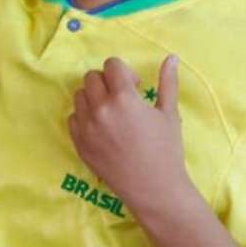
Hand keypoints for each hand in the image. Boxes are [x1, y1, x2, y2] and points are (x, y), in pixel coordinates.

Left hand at [68, 55, 189, 213]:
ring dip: (94, 97)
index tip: (135, 86)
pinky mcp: (79, 144)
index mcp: (123, 98)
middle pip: (92, 77)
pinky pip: (73, 117)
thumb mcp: (170, 114)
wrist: (154, 189)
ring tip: (111, 113)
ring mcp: (86, 127)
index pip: (111, 65)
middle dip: (107, 81)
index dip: (124, 72)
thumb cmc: (166, 151)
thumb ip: (168, 83)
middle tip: (122, 98)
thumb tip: (172, 57)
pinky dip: (85, 117)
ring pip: (79, 95)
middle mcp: (100, 109)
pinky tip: (102, 128)